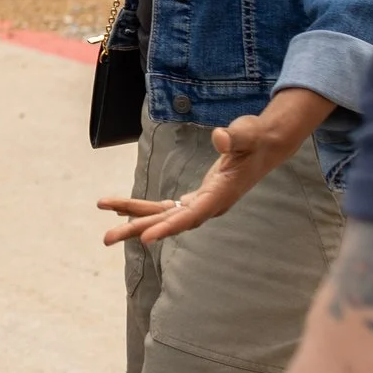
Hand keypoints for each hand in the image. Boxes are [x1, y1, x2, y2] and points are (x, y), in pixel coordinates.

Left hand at [99, 109, 312, 244]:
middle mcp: (210, 205)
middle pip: (170, 222)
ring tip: (105, 227)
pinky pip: (167, 208)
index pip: (192, 216)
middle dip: (138, 230)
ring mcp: (204, 203)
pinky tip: (125, 211)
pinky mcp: (199, 198)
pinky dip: (146, 209)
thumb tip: (220, 137)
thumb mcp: (247, 134)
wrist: (267, 144)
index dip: (169, 227)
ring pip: (165, 217)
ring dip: (135, 220)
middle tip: (106, 239)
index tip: (145, 238)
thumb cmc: (256, 138)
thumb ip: (234, 137)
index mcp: (221, 195)